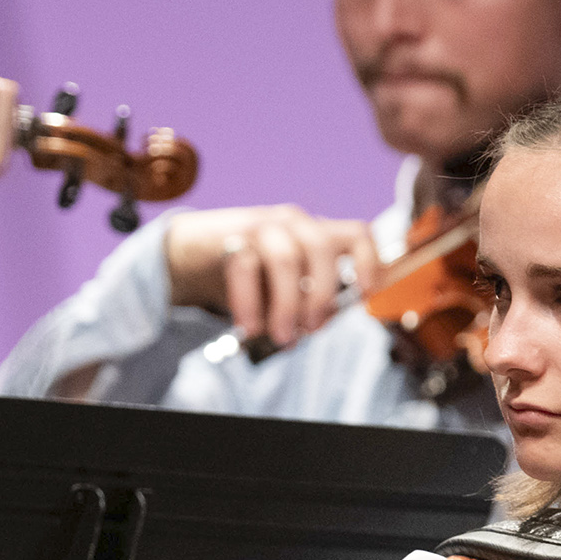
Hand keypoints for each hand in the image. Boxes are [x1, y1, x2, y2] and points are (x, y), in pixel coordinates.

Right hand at [160, 205, 380, 346]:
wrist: (191, 253)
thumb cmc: (248, 273)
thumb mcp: (283, 288)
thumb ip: (304, 303)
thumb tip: (312, 327)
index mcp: (315, 234)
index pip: (356, 234)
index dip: (369, 263)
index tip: (366, 294)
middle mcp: (293, 224)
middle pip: (321, 249)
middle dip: (320, 294)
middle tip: (309, 328)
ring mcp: (261, 227)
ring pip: (285, 259)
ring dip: (286, 304)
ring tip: (279, 335)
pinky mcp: (229, 237)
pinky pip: (244, 269)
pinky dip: (249, 303)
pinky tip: (249, 327)